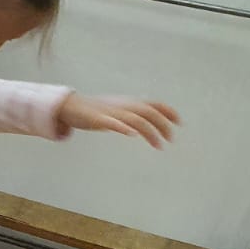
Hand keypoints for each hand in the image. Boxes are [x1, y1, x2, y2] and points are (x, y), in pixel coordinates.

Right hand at [57, 94, 180, 148]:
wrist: (70, 107)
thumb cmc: (94, 110)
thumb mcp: (116, 109)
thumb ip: (130, 112)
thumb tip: (142, 122)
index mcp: (129, 102)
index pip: (154, 104)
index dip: (168, 112)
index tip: (179, 123)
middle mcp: (124, 105)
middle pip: (149, 113)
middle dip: (163, 125)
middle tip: (171, 140)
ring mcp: (112, 112)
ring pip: (136, 120)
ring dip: (150, 132)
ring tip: (159, 145)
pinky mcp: (99, 120)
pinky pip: (113, 123)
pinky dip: (124, 127)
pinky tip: (132, 134)